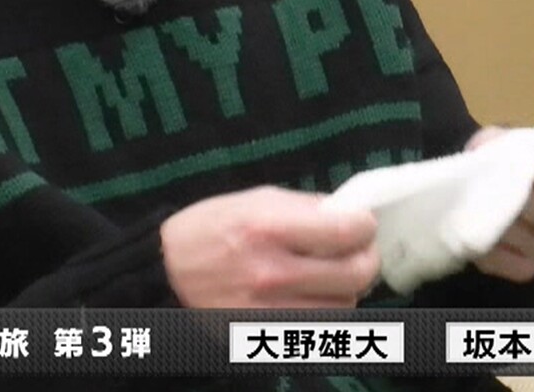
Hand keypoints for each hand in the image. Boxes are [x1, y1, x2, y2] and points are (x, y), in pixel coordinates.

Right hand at [161, 185, 379, 307]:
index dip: (366, 226)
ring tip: (334, 275)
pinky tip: (315, 296)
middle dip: (367, 258)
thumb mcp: (259, 199)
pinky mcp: (264, 334)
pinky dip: (326, 312)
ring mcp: (268, 310)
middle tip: (360, 251)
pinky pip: (318, 328)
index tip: (363, 224)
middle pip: (355, 275)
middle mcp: (271, 273)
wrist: (166, 271)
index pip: (347, 233)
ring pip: (343, 308)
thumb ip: (308, 208)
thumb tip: (352, 215)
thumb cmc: (213, 226)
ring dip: (348, 290)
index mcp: (269, 228)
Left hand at [466, 126, 533, 282]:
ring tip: (486, 214)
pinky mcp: (529, 268)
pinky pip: (521, 269)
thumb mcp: (505, 141)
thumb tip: (514, 148)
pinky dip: (498, 254)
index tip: (533, 163)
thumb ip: (513, 143)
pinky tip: (480, 236)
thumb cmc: (503, 161)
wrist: (478, 189)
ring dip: (515, 230)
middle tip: (504, 192)